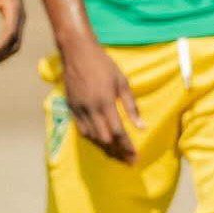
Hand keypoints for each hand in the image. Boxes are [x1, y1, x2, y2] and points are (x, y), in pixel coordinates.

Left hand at [0, 0, 24, 67]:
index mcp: (15, 10)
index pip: (10, 34)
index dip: (0, 46)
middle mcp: (21, 17)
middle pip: (15, 43)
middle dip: (1, 56)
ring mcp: (20, 19)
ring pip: (15, 43)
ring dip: (2, 54)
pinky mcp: (16, 20)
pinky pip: (13, 39)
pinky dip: (3, 48)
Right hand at [60, 37, 143, 163]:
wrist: (78, 53)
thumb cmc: (104, 65)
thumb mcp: (122, 82)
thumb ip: (131, 106)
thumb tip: (142, 126)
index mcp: (105, 102)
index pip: (118, 132)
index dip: (127, 146)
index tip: (135, 156)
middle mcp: (91, 109)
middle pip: (104, 139)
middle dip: (117, 151)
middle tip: (128, 159)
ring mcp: (79, 109)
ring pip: (92, 137)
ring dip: (105, 147)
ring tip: (117, 154)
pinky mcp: (71, 108)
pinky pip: (82, 130)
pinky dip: (92, 138)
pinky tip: (101, 141)